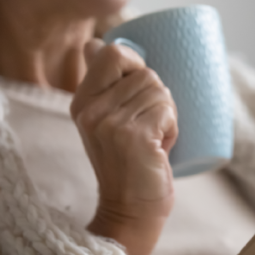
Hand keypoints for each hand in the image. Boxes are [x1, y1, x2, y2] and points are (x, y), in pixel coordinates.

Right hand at [70, 39, 177, 254]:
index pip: (111, 53)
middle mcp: (92, 110)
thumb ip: (102, 86)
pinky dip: (172, 128)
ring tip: (154, 140)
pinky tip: (160, 148)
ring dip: (167, 116)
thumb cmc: (128, 164)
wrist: (132, 210)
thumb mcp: (105, 122)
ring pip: (160, 91)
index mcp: (82, 102)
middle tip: (149, 128)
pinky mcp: (134, 137)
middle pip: (146, 73)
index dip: (136, 64)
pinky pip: (167, 110)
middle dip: (157, 98)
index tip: (142, 91)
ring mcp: (111, 123)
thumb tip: (95, 44)